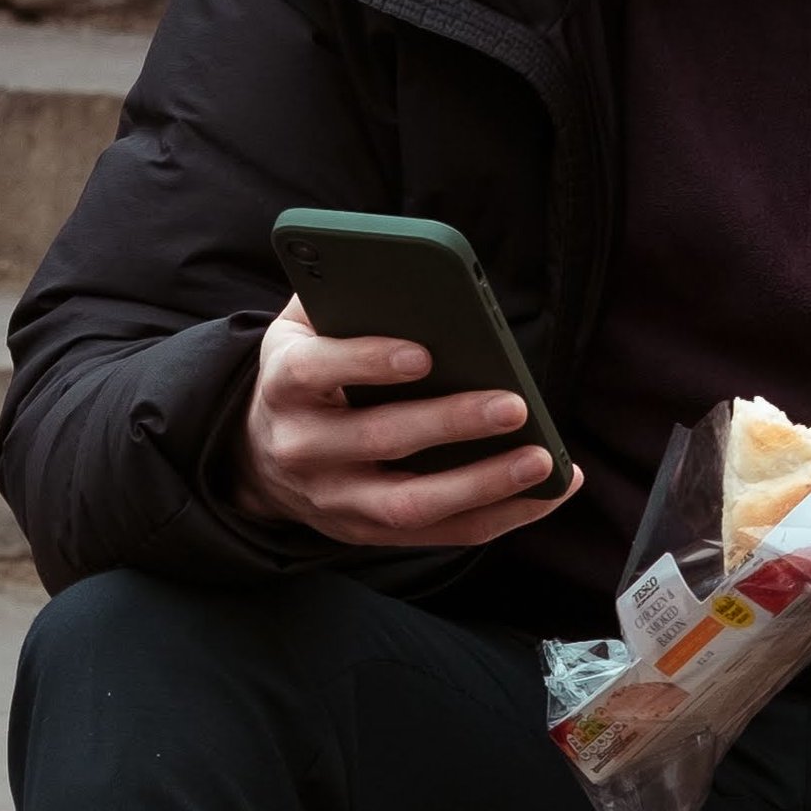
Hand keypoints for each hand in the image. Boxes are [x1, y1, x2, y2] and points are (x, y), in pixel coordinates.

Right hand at [233, 300, 578, 550]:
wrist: (260, 456)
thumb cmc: (308, 373)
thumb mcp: (304, 328)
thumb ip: (340, 295)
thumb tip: (411, 276)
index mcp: (284, 384)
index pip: (316, 370)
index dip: (367, 361)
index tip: (423, 353)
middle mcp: (302, 448)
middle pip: (379, 439)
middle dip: (450, 424)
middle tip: (514, 405)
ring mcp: (335, 500)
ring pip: (412, 503)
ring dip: (484, 484)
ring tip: (543, 459)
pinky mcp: (370, 534)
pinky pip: (443, 533)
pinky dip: (502, 514)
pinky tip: (549, 489)